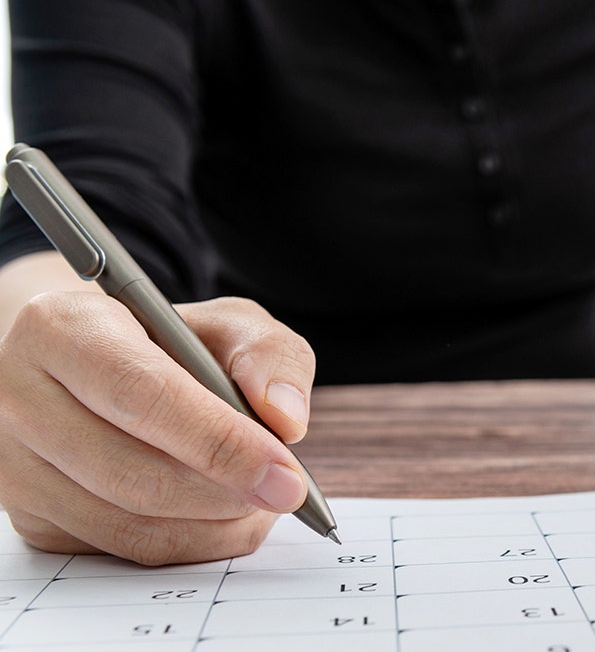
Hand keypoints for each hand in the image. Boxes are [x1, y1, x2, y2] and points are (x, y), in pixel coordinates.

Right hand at [0, 293, 315, 564]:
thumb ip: (270, 356)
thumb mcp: (228, 325)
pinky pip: (120, 550)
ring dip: (214, 524)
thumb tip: (286, 420)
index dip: (221, 442)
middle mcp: (19, 395)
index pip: (143, 395)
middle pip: (134, 473)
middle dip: (226, 492)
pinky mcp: (30, 515)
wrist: (99, 367)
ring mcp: (15, 464)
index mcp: (62, 328)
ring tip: (260, 500)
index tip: (286, 473)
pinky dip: (189, 542)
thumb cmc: (169, 343)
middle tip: (285, 492)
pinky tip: (223, 515)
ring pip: (128, 524)